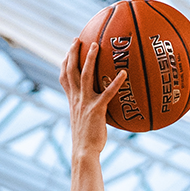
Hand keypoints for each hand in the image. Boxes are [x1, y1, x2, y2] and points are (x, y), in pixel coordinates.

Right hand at [60, 38, 127, 159]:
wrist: (84, 152)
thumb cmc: (87, 139)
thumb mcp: (85, 120)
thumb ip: (89, 109)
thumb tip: (100, 104)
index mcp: (72, 100)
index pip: (64, 77)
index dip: (65, 61)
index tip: (70, 49)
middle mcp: (76, 99)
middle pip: (71, 70)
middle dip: (73, 53)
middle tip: (78, 39)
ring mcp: (85, 103)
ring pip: (85, 76)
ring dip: (90, 59)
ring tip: (96, 45)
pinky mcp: (96, 110)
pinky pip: (107, 93)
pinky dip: (116, 82)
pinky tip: (124, 74)